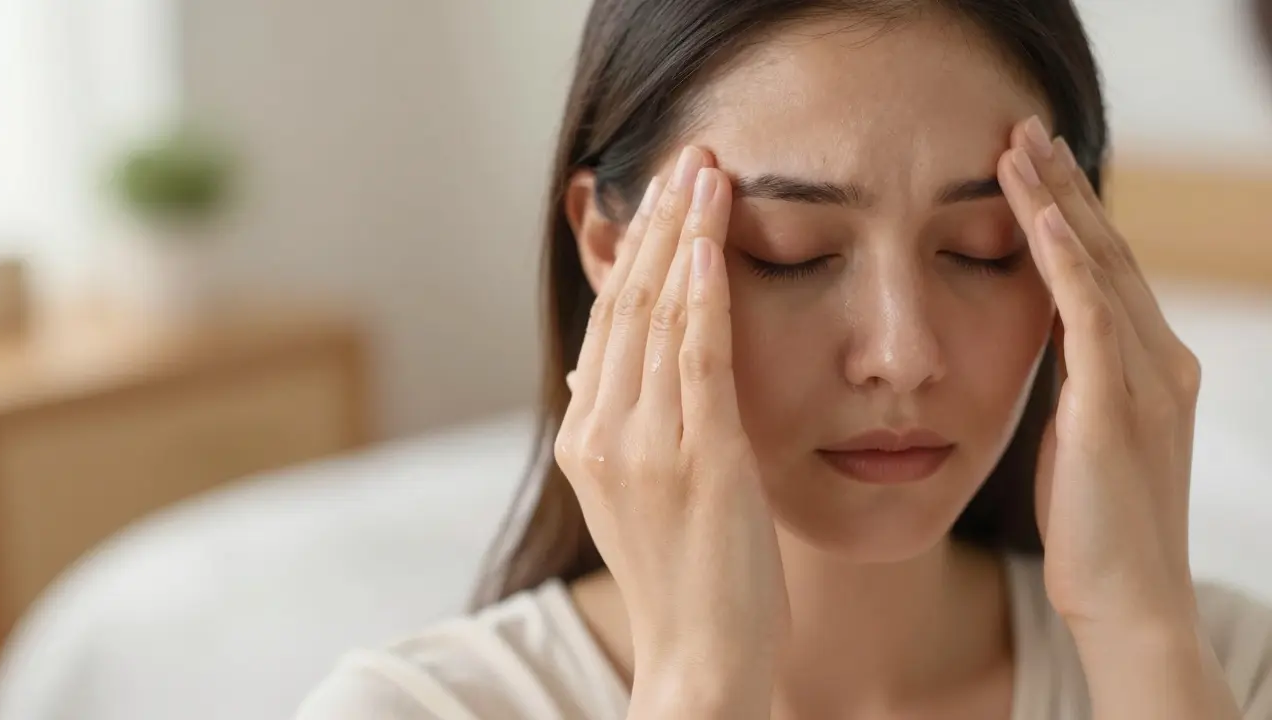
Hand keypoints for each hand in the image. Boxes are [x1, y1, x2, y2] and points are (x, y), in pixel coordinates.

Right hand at [555, 146, 786, 714]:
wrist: (699, 658)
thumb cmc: (681, 578)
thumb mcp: (631, 495)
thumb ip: (611, 429)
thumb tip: (584, 377)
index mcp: (585, 438)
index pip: (607, 323)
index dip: (632, 252)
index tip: (657, 196)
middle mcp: (601, 431)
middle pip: (626, 305)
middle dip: (655, 224)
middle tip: (683, 159)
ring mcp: (644, 443)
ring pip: (659, 317)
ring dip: (683, 237)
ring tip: (705, 174)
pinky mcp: (699, 456)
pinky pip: (697, 356)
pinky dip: (703, 293)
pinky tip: (711, 243)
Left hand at [998, 117, 1200, 632]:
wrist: (1126, 600)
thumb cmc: (1095, 525)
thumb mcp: (1080, 434)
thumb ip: (1074, 380)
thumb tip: (1045, 334)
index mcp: (1148, 366)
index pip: (1102, 270)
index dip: (1068, 212)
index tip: (1029, 165)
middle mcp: (1159, 361)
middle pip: (1105, 253)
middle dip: (1063, 187)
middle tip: (1024, 129)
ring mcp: (1146, 382)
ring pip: (1099, 271)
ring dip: (1057, 205)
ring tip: (1018, 150)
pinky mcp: (1117, 410)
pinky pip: (1092, 322)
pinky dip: (1069, 267)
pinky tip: (1044, 222)